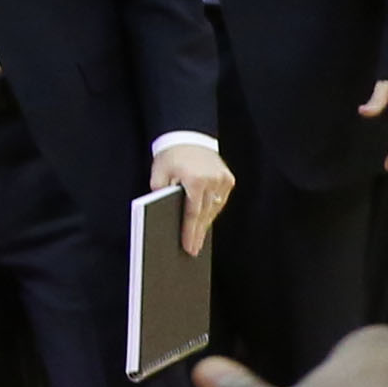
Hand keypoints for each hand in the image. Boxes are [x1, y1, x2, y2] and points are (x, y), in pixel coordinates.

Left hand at [148, 131, 234, 250]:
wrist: (188, 136)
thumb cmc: (171, 156)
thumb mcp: (159, 175)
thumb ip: (161, 194)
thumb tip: (166, 217)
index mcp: (196, 180)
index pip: (193, 213)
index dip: (191, 233)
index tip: (190, 248)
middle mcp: (213, 180)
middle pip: (205, 214)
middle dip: (198, 232)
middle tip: (193, 250)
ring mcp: (223, 180)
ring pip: (214, 209)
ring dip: (205, 222)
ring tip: (197, 237)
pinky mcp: (228, 179)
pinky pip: (219, 201)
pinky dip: (211, 210)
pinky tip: (203, 219)